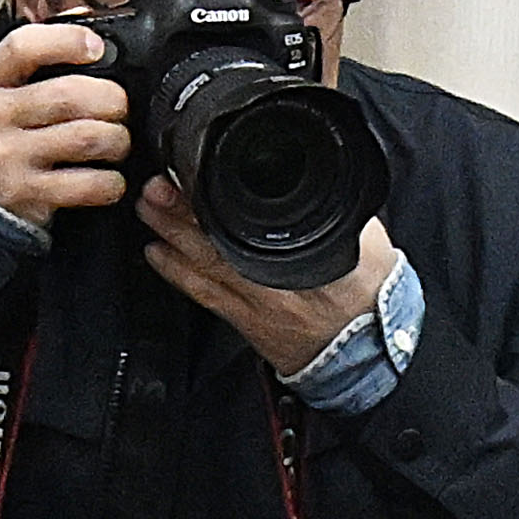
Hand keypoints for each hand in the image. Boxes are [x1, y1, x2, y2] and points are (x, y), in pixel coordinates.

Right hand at [0, 16, 129, 230]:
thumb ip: (35, 61)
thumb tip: (88, 30)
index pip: (23, 46)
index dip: (67, 41)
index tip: (95, 47)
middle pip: (69, 95)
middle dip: (112, 99)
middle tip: (119, 107)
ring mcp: (8, 159)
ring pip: (87, 137)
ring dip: (117, 139)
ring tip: (118, 141)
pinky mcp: (28, 194)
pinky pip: (88, 184)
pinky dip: (111, 182)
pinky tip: (109, 178)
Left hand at [139, 188, 394, 381]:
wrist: (370, 350)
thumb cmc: (369, 293)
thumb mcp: (365, 235)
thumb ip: (336, 202)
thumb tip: (320, 168)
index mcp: (304, 255)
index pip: (249, 218)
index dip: (214, 195)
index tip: (189, 169)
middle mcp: (272, 279)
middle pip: (216, 238)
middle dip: (180, 212)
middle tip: (155, 186)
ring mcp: (255, 303)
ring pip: (203, 264)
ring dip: (170, 235)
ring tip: (148, 209)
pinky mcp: (245, 322)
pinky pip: (204, 294)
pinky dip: (176, 274)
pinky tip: (157, 253)